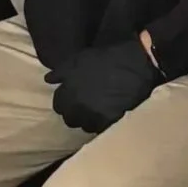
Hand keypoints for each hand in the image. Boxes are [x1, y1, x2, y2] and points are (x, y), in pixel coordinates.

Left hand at [45, 36, 164, 133]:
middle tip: (82, 104)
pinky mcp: (110, 121)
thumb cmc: (108, 58)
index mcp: (70, 90)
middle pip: (69, 118)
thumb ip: (62, 71)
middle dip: (74, 112)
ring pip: (84, 126)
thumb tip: (49, 80)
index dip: (64, 100)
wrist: (138, 64)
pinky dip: (100, 123)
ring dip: (87, 119)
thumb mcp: (81, 58)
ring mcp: (94, 116)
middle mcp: (78, 106)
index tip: (71, 95)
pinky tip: (106, 114)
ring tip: (95, 110)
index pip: (58, 104)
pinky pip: (99, 128)